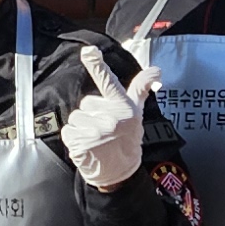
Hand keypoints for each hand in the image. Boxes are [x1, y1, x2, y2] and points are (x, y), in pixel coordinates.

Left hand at [61, 67, 148, 190]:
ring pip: (76, 117)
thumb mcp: (137, 114)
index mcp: (124, 108)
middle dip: (92, 114)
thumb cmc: (127, 141)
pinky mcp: (80, 143)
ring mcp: (95, 132)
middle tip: (105, 128)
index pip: (109, 83)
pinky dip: (74, 138)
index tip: (89, 51)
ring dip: (83, 127)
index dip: (98, 66)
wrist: (120, 174)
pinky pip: (68, 131)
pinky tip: (87, 146)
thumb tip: (156, 71)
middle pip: (86, 104)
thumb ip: (141, 90)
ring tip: (97, 138)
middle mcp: (111, 119)